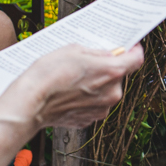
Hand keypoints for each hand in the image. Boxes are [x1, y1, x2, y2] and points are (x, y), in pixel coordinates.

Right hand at [25, 44, 143, 128]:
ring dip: (97, 83)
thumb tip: (108, 54)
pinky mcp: (89, 119)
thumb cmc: (47, 75)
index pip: (137, 59)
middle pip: (119, 75)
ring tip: (74, 77)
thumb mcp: (73, 50)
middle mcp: (112, 93)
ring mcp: (102, 109)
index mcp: (111, 72)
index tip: (130, 46)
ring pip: (106, 90)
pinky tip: (70, 91)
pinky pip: (95, 104)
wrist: (29, 104)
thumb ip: (97, 52)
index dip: (134, 50)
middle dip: (108, 67)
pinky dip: (87, 97)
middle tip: (90, 61)